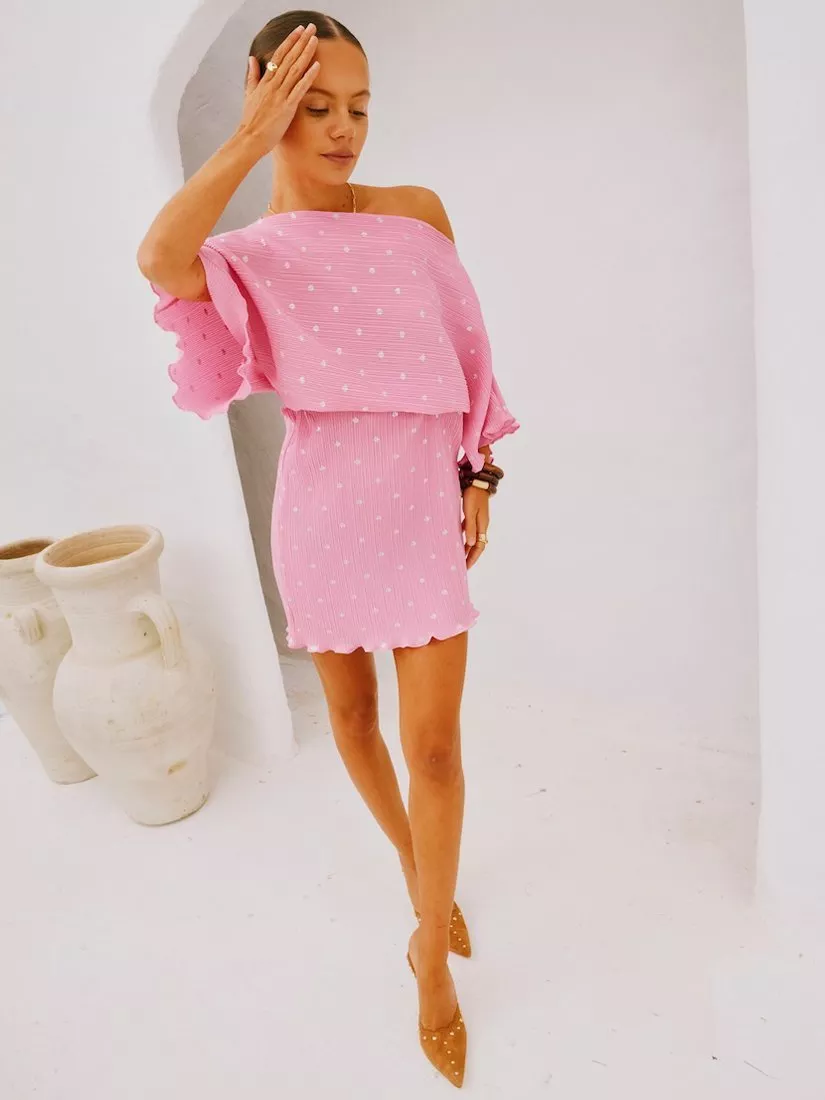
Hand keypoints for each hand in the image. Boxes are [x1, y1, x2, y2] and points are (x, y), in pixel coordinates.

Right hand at [238, 24, 319, 156]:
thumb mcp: (249, 94)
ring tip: (315, 39)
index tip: (298, 30)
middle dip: (301, 41)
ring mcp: (280, 95)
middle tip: (311, 27)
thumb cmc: (251, 120)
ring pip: (295, 69)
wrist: (249, 139)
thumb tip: (252, 58)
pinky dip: (308, 77)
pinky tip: (317, 65)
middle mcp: (273, 85)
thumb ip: (253, 75)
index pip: (279, 56)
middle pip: (289, 58)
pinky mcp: (287, 107)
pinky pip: (299, 89)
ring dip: (306, 53)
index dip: (289, 42)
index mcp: (265, 81)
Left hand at [462, 487, 489, 568]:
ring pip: (473, 538)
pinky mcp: (473, 514)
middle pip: (477, 544)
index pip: (479, 547)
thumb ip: (470, 527)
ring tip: (459, 556)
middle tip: (462, 566)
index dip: (473, 558)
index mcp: (482, 525)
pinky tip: (458, 540)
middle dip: (470, 556)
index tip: (466, 567)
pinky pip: (469, 530)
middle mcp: (482, 524)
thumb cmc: (473, 495)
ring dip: (467, 548)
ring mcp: (478, 519)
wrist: (477, 480)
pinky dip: (465, 537)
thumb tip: (470, 543)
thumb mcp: (470, 511)